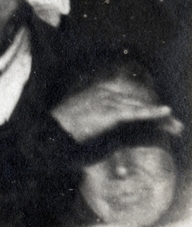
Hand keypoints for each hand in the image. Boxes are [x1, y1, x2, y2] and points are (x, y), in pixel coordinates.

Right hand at [51, 78, 181, 144]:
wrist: (51, 131)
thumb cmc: (62, 130)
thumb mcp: (82, 123)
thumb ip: (98, 123)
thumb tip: (112, 132)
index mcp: (97, 95)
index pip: (127, 102)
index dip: (145, 110)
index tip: (160, 119)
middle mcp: (104, 94)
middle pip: (136, 103)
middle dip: (156, 115)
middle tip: (174, 124)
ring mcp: (106, 102)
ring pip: (139, 108)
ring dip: (159, 117)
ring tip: (176, 124)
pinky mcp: (110, 112)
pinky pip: (135, 113)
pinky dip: (152, 112)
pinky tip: (165, 113)